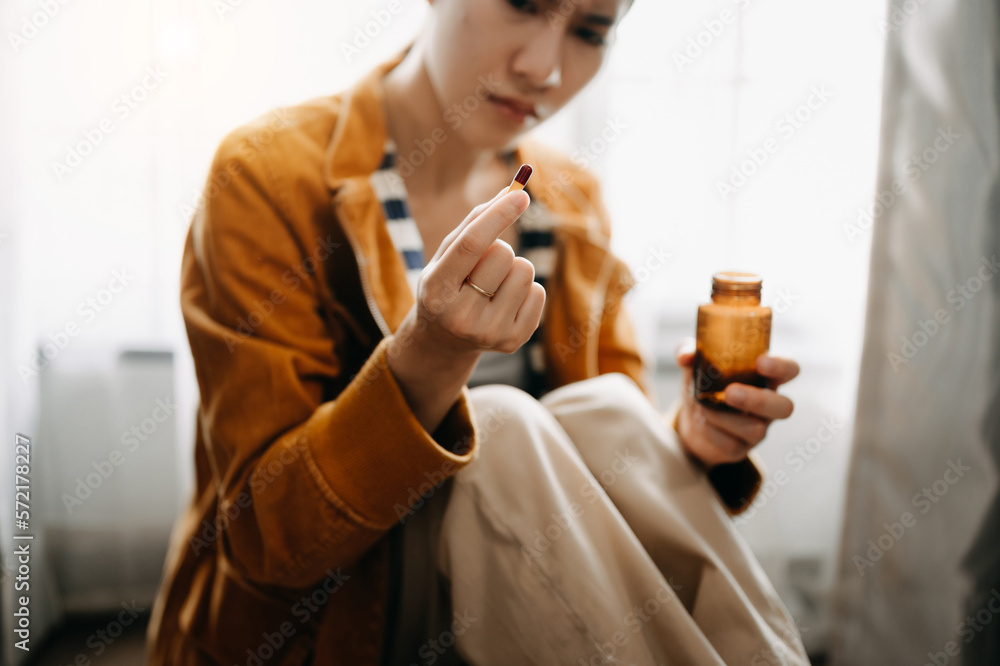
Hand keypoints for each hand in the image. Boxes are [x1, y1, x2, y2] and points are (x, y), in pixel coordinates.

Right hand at [411, 186, 545, 356]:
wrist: (445, 341)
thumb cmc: (447, 286)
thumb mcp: (446, 256)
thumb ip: (473, 224)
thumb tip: (511, 193)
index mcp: (436, 290)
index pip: (471, 244)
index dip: (497, 216)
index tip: (520, 195)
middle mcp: (460, 316)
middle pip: (503, 254)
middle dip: (499, 249)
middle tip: (484, 267)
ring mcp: (489, 333)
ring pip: (525, 271)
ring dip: (513, 270)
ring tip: (494, 286)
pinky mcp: (513, 341)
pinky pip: (538, 292)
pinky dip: (525, 290)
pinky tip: (504, 303)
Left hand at [673, 337, 799, 467]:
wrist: (689, 419)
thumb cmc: (703, 384)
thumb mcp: (694, 365)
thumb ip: (689, 353)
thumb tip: (686, 356)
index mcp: (765, 378)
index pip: (789, 370)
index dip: (781, 366)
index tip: (761, 362)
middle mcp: (768, 405)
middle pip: (784, 407)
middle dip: (758, 400)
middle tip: (730, 392)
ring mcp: (757, 430)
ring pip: (756, 430)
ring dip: (725, 417)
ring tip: (702, 407)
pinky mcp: (739, 449)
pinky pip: (731, 445)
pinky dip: (711, 432)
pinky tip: (700, 422)